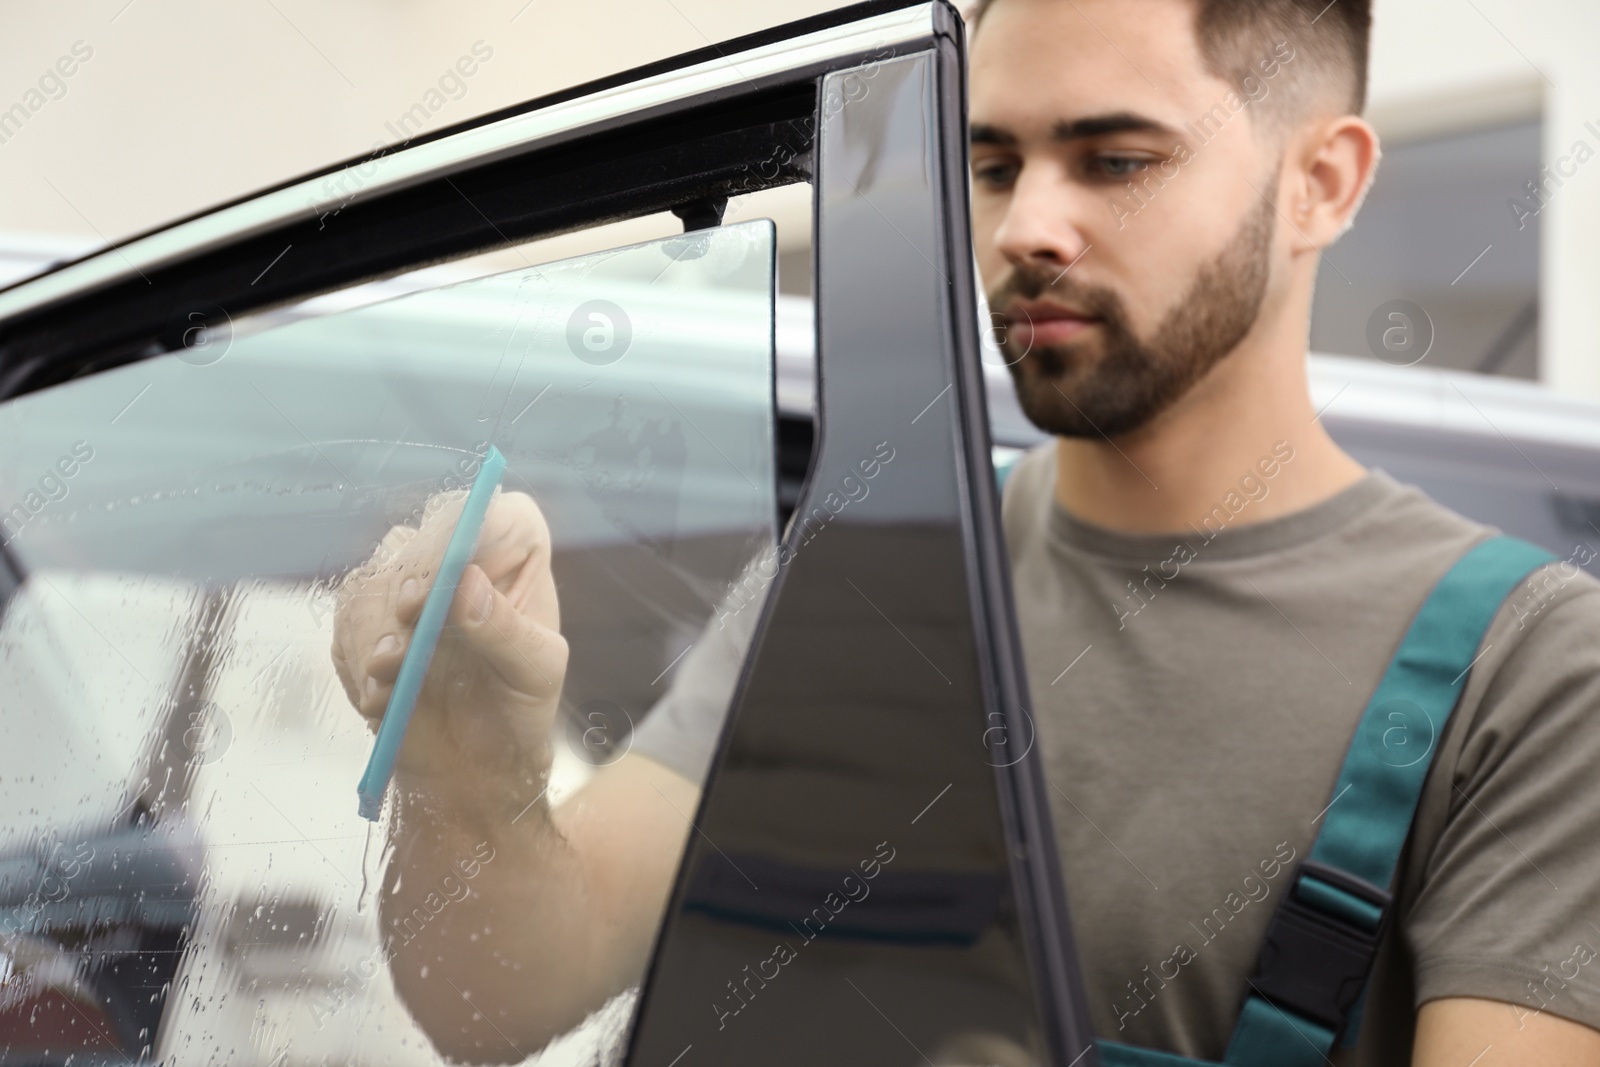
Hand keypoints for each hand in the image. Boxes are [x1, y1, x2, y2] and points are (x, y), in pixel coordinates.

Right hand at [331, 490, 567, 819]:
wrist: (473, 764)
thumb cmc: (519, 709)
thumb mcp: (535, 674)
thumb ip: (507, 631)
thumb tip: (468, 583)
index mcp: (514, 549)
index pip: (486, 512)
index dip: (456, 539)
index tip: (437, 590)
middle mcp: (458, 554)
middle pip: (418, 541)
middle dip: (404, 594)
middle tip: (403, 649)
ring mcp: (407, 581)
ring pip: (371, 580)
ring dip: (374, 635)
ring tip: (392, 684)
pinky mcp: (369, 616)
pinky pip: (346, 618)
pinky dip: (355, 659)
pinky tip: (379, 697)